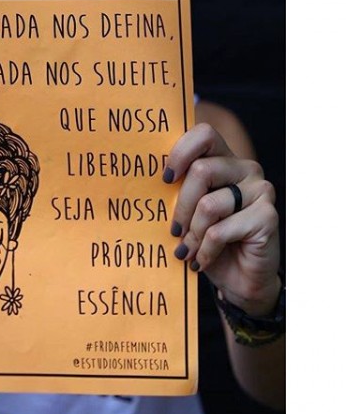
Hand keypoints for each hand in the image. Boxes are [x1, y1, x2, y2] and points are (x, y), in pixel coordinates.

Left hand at [164, 123, 280, 315]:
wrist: (240, 279)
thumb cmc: (209, 240)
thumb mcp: (190, 211)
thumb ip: (179, 189)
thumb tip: (144, 178)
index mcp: (225, 159)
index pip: (204, 134)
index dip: (180, 152)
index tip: (166, 179)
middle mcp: (246, 169)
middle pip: (201, 170)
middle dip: (181, 206)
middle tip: (174, 230)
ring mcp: (260, 190)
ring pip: (209, 204)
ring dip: (192, 234)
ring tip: (187, 250)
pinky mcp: (268, 216)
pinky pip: (220, 230)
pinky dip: (205, 250)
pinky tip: (201, 260)